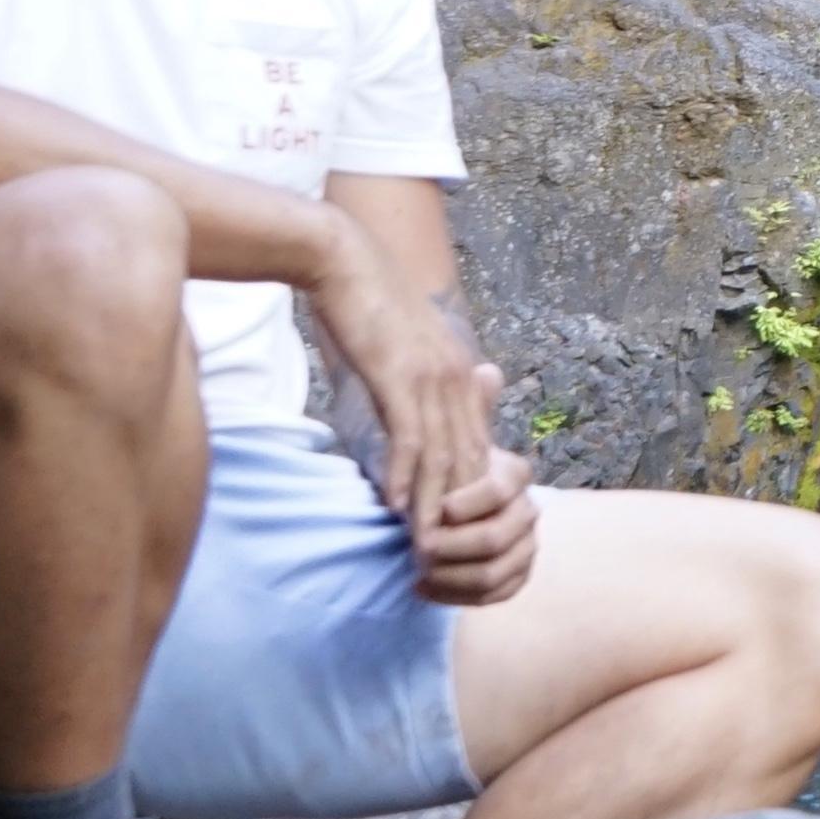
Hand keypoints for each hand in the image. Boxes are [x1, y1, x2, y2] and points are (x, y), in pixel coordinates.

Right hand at [311, 226, 503, 561]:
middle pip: (466, 459)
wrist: (344, 260)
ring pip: (443, 456)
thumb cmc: (366, 305)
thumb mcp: (404, 350)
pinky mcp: (401, 375)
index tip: (461, 534)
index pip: (475, 446)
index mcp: (460, 374)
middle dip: (457, 514)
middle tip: (446, 558)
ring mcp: (433, 377)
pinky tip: (396, 504)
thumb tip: (410, 421)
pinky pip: (410, 436)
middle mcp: (457, 378)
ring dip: (433, 507)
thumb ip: (416, 385)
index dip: (469, 494)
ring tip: (423, 548)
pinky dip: (406, 474)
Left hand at [409, 442, 540, 609]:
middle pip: (493, 539)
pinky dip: (454, 597)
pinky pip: (491, 596)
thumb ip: (433, 477)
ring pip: (492, 574)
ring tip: (418, 573)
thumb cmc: (449, 477)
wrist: (464, 498)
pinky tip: (423, 589)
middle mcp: (528, 511)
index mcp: (515, 475)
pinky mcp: (519, 575)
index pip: (496, 492)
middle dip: (450, 548)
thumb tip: (403, 504)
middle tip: (418, 548)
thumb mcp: (443, 462)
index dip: (464, 505)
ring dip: (449, 578)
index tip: (436, 512)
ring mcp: (527, 546)